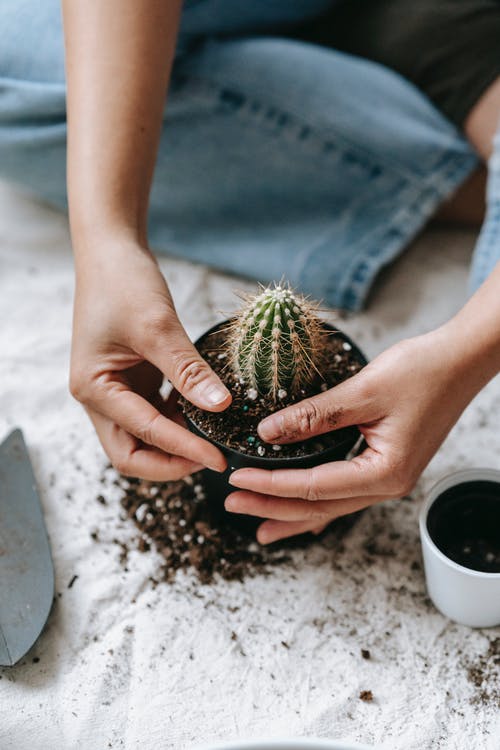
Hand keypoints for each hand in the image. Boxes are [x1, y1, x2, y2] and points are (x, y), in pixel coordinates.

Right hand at [70, 240, 230, 479]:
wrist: (111, 251)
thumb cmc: (123, 282)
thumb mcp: (158, 327)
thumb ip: (188, 370)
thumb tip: (220, 406)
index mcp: (93, 388)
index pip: (143, 435)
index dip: (183, 450)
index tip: (218, 459)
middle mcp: (98, 396)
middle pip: (131, 453)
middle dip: (170, 463)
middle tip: (212, 458)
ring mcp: (114, 390)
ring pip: (143, 438)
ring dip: (176, 443)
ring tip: (213, 437)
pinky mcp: (131, 381)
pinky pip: (154, 414)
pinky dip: (177, 420)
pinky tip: (203, 412)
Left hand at [227, 327, 483, 543]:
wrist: (462, 360)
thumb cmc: (422, 372)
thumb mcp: (363, 391)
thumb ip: (314, 415)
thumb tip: (267, 433)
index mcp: (384, 472)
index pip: (313, 486)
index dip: (271, 483)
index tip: (236, 477)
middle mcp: (388, 484)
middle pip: (320, 506)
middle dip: (273, 506)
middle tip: (233, 505)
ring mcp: (389, 477)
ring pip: (331, 505)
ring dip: (293, 512)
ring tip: (259, 525)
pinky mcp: (386, 464)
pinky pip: (344, 493)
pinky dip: (317, 502)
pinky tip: (302, 514)